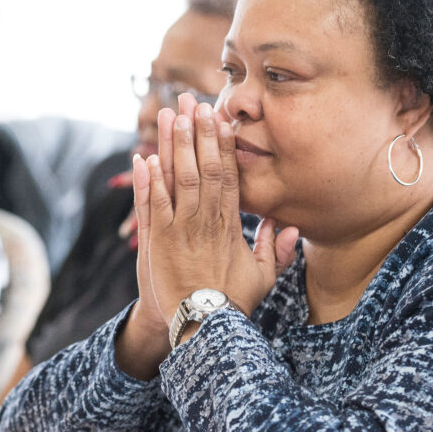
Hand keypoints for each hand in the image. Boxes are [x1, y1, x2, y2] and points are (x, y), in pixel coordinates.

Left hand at [142, 95, 297, 322]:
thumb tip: (288, 225)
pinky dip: (147, 180)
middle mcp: (206, 221)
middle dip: (197, 133)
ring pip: (177, 179)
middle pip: (202, 168)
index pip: (228, 176)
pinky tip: (144, 157)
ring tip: (169, 116)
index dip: (222, 145)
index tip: (220, 119)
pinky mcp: (158, 241)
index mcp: (230, 224)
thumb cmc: (232, 302)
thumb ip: (275, 249)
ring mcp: (180, 229)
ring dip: (173, 146)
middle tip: (193, 103)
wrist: (203, 328)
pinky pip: (152, 205)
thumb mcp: (263, 277)